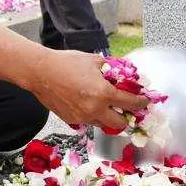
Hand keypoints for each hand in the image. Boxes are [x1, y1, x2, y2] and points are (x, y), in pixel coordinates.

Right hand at [29, 49, 147, 131]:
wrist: (41, 72)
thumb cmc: (66, 63)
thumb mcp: (94, 61)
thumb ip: (112, 68)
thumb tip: (125, 72)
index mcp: (103, 93)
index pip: (130, 103)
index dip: (141, 102)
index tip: (144, 101)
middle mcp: (94, 109)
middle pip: (120, 124)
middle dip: (126, 117)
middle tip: (126, 108)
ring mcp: (82, 117)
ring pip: (103, 124)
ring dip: (108, 117)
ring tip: (106, 105)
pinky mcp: (71, 120)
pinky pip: (88, 121)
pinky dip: (93, 115)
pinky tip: (88, 103)